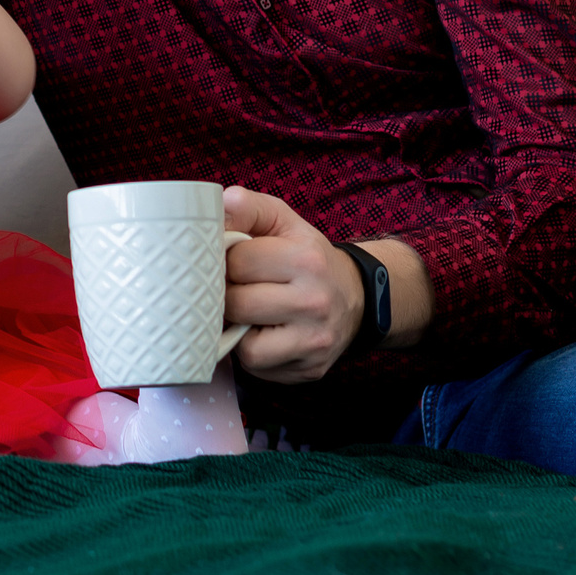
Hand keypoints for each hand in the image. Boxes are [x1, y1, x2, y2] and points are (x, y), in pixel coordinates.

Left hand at [222, 188, 362, 383]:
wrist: (356, 298)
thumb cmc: (308, 257)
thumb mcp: (283, 221)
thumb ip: (248, 208)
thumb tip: (219, 204)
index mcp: (306, 259)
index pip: (237, 262)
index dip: (225, 261)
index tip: (233, 261)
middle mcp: (314, 302)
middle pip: (236, 305)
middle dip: (228, 296)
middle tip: (236, 288)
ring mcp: (314, 341)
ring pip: (246, 347)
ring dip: (238, 330)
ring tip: (249, 314)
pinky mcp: (310, 370)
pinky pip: (259, 368)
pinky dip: (252, 353)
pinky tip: (262, 334)